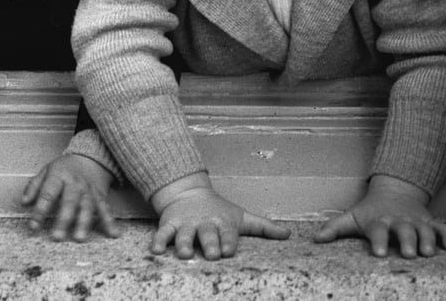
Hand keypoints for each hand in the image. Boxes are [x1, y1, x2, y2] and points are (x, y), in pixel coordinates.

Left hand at [21, 153, 119, 241]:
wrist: (90, 157)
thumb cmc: (65, 168)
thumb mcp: (47, 170)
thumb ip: (34, 186)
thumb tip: (24, 202)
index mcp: (59, 176)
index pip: (47, 194)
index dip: (40, 210)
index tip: (33, 227)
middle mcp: (75, 183)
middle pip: (69, 202)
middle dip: (63, 220)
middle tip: (57, 237)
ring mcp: (89, 190)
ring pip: (87, 207)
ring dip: (84, 223)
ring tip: (79, 238)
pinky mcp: (100, 196)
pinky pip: (105, 209)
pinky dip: (110, 221)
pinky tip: (113, 234)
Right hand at [150, 173, 289, 260]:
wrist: (189, 193)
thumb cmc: (219, 211)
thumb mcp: (241, 218)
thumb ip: (263, 227)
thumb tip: (289, 234)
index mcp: (222, 223)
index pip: (227, 233)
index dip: (228, 241)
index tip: (229, 250)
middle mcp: (204, 223)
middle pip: (207, 234)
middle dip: (209, 243)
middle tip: (211, 253)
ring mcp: (186, 224)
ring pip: (184, 234)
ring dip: (183, 243)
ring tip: (184, 252)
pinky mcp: (170, 224)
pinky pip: (163, 232)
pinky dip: (159, 240)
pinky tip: (156, 249)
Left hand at [314, 174, 445, 257]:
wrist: (394, 190)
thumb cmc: (371, 211)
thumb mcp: (353, 217)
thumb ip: (335, 228)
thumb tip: (315, 239)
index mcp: (379, 221)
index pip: (377, 231)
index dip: (378, 241)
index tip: (377, 253)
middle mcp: (399, 222)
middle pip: (404, 230)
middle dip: (407, 241)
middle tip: (409, 253)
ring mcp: (416, 222)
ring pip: (424, 230)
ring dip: (427, 240)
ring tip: (428, 252)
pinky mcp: (430, 222)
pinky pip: (442, 227)